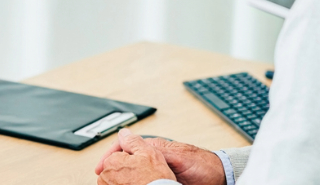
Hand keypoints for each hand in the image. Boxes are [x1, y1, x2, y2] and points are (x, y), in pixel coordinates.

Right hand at [96, 135, 226, 184]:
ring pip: (131, 169)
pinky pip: (141, 177)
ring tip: (109, 182)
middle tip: (100, 177)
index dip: (110, 154)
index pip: (125, 144)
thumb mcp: (179, 156)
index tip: (101, 166)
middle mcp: (153, 156)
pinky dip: (130, 180)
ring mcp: (156, 167)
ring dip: (119, 174)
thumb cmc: (203, 165)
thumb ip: (157, 149)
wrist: (218, 176)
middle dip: (110, 165)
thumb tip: (133, 138)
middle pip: (124, 157)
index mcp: (155, 148)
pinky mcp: (161, 178)